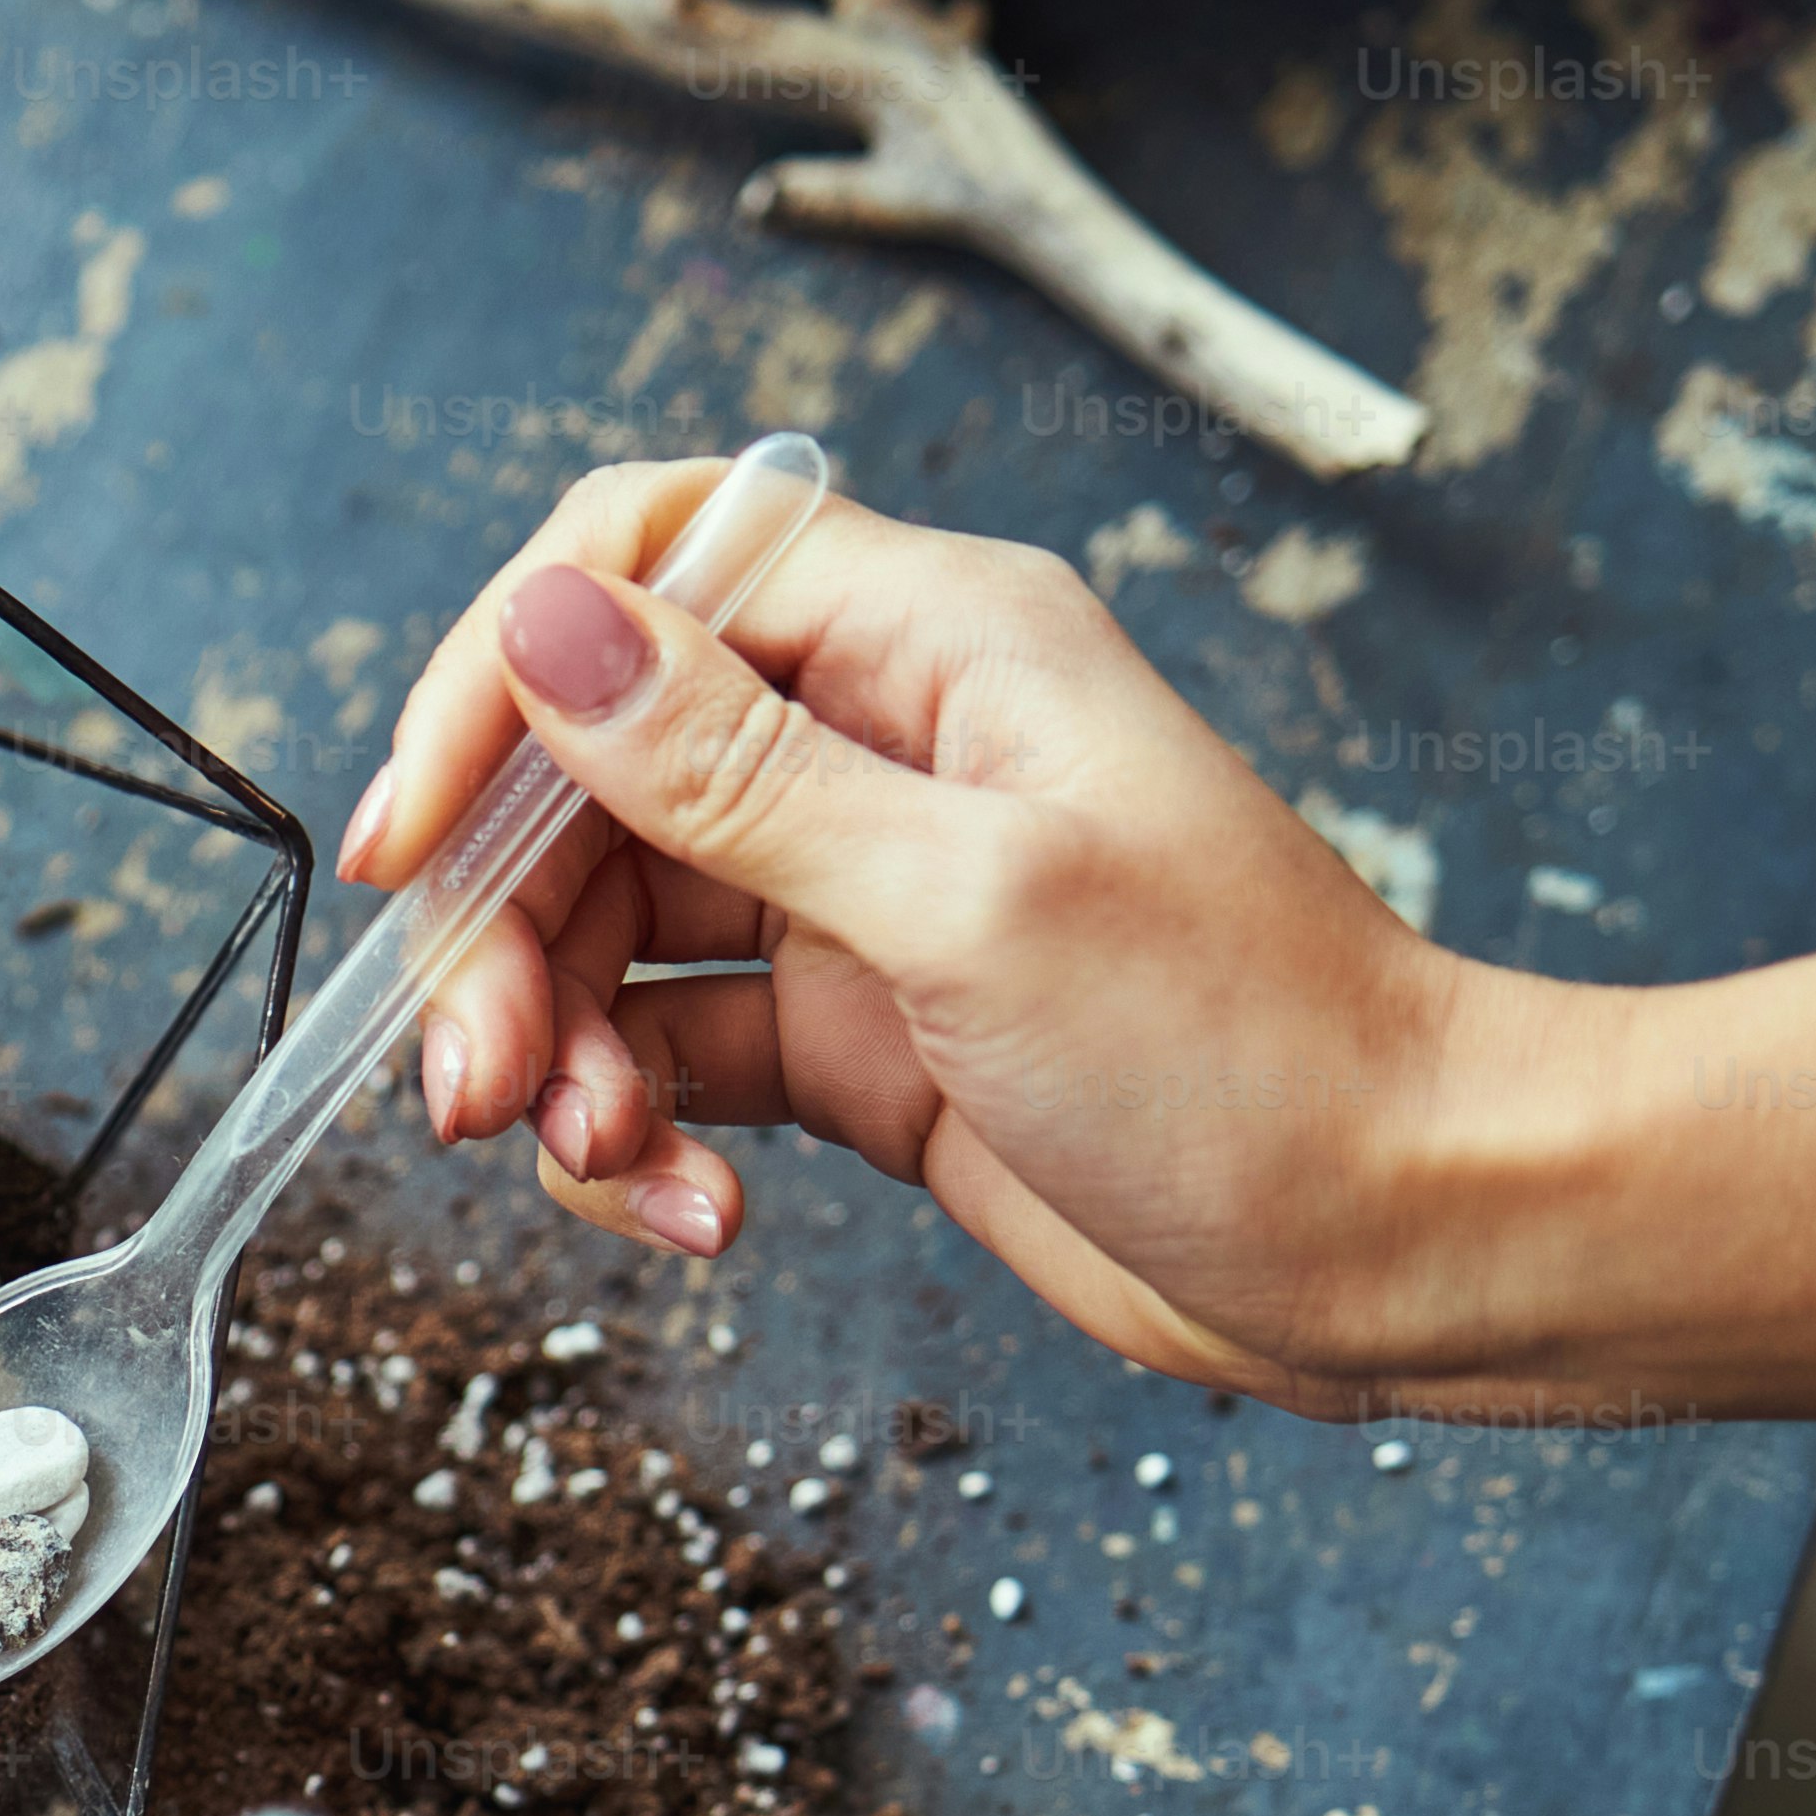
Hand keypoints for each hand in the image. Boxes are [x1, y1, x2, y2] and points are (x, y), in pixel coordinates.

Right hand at [345, 464, 1538, 1413]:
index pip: (633, 576)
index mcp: (923, 639)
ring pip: (603, 928)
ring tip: (597, 1163)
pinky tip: (689, 1211)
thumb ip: (736, 769)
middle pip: (583, 778)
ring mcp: (857, 893)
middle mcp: (875, 740)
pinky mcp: (856, 1035)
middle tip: (483, 1089)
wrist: (1405, 1239)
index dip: (494, 690)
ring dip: (556, 1051)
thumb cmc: (1251, 1051)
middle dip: (503, 932)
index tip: (410, 847)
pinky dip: (637, 1135)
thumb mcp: (971, 900)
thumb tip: (546, 621)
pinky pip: (665, 1052)